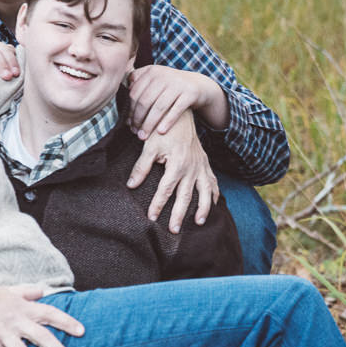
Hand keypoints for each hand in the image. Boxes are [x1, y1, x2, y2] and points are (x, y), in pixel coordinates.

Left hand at [128, 65, 228, 137]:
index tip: (128, 124)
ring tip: (144, 136)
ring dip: (149, 124)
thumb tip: (121, 92)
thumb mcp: (155, 79)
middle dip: (138, 119)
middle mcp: (163, 75)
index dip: (130, 110)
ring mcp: (177, 84)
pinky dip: (167, 122)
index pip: (135, 93)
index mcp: (151, 71)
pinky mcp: (190, 93)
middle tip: (135, 132)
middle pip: (145, 101)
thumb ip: (139, 82)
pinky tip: (160, 132)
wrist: (198, 85)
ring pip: (159, 107)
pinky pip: (176, 110)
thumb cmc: (171, 87)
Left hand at [128, 110, 218, 230]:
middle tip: (173, 230)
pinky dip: (214, 194)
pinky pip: (213, 182)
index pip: (166, 190)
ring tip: (199, 222)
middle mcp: (192, 168)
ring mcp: (201, 167)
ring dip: (202, 208)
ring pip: (204, 192)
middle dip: (179, 214)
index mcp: (177, 164)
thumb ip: (141, 167)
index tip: (151, 218)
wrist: (181, 115)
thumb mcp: (149, 146)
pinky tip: (213, 205)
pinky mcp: (205, 164)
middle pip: (185, 196)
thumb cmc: (163, 130)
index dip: (158, 204)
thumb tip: (131, 185)